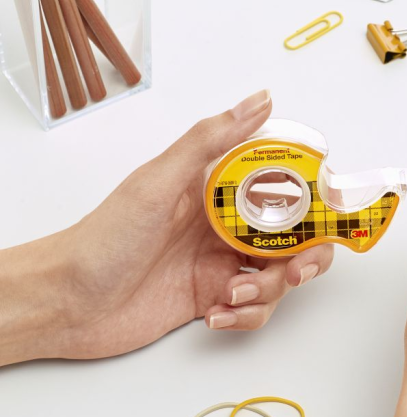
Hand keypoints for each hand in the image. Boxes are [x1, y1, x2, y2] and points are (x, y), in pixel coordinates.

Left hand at [0, 90, 332, 364]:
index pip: (282, 185)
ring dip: (267, 292)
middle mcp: (225, 226)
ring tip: (231, 297)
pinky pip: (253, 309)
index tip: (329, 211)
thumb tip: (259, 100)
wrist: (67, 301)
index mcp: (218, 190)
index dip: (313, 198)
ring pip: (277, 277)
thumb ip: (210, 140)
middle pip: (293, 237)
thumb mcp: (160, 181)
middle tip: (297, 269)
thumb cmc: (105, 236)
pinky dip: (245, 316)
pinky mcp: (213, 298)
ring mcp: (220, 264)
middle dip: (306, 257)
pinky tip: (217, 315)